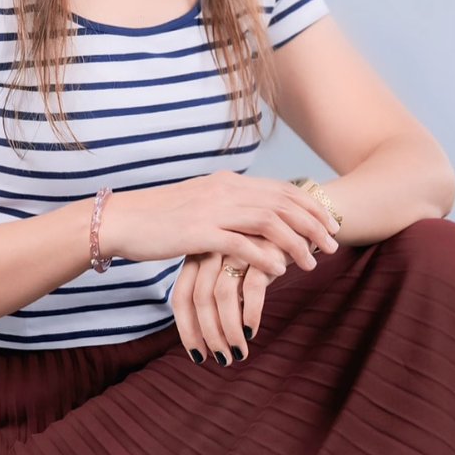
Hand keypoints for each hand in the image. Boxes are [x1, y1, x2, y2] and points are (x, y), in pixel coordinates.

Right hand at [100, 172, 338, 274]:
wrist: (121, 219)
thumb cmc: (158, 218)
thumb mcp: (200, 205)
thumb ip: (227, 207)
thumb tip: (253, 216)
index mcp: (228, 183)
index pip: (281, 191)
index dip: (310, 207)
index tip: (330, 225)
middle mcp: (225, 191)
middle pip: (283, 204)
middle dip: (314, 225)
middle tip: (334, 245)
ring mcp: (212, 210)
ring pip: (269, 222)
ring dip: (296, 243)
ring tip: (313, 263)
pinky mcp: (198, 232)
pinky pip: (241, 244)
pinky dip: (264, 256)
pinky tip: (280, 271)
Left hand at [171, 249, 280, 364]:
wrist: (295, 224)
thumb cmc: (259, 254)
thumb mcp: (232, 269)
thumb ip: (216, 293)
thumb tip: (209, 334)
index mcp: (198, 254)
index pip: (181, 296)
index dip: (186, 329)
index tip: (197, 355)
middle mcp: (213, 250)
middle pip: (200, 299)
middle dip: (209, 335)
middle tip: (221, 360)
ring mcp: (236, 248)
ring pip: (222, 296)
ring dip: (229, 331)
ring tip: (238, 353)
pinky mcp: (262, 251)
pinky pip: (251, 288)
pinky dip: (250, 314)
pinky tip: (252, 331)